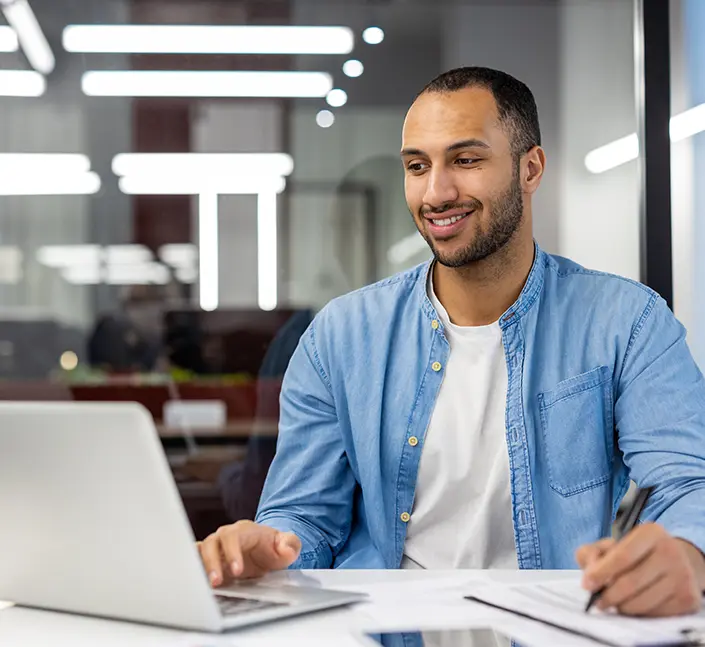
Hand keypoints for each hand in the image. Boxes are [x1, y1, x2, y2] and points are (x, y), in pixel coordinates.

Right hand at [197, 520, 300, 586]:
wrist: (264, 550)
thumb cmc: (272, 547)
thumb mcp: (286, 545)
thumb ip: (289, 544)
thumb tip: (286, 548)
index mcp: (243, 531)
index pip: (232, 536)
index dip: (232, 552)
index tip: (237, 570)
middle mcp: (224, 537)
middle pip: (211, 543)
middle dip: (212, 563)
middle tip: (216, 581)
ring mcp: (215, 548)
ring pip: (199, 551)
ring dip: (199, 567)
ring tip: (204, 586)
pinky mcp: (207, 559)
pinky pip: (194, 560)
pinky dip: (192, 570)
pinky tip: (194, 584)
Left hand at [576, 523, 704, 616]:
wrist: (673, 563)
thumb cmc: (634, 554)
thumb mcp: (611, 545)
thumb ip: (591, 553)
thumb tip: (589, 574)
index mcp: (651, 533)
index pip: (623, 556)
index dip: (601, 572)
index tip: (587, 584)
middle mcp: (671, 552)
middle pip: (630, 582)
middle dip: (608, 595)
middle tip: (598, 601)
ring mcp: (683, 576)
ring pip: (641, 602)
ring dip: (621, 606)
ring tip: (615, 602)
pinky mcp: (689, 599)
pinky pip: (655, 614)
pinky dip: (639, 613)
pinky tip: (635, 604)